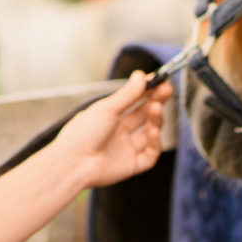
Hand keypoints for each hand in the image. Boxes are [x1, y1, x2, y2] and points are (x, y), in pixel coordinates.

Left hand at [51, 71, 173, 187]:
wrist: (74, 164)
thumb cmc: (81, 135)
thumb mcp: (106, 109)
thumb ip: (127, 94)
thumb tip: (141, 76)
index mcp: (107, 118)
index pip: (131, 102)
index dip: (145, 91)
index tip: (157, 81)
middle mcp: (117, 133)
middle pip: (142, 115)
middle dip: (155, 102)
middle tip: (167, 90)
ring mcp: (125, 149)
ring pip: (149, 133)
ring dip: (155, 120)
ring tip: (156, 107)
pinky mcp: (132, 165)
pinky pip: (150, 154)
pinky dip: (155, 142)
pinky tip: (153, 131)